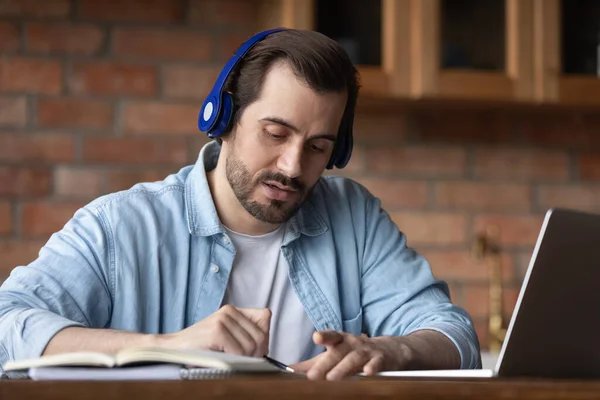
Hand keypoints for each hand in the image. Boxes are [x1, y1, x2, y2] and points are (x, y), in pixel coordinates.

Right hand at [159, 305, 270, 356]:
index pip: (265, 317)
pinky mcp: (217, 331)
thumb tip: (266, 346)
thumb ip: (244, 334)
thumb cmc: (200, 348)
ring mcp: (223, 320)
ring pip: (252, 345)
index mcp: (233, 310)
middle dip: (256, 353)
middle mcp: (229, 311)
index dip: (263, 336)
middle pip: (261, 335)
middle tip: (241, 361)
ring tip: (228, 360)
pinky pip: (239, 351)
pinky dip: (234, 360)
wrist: (172, 349)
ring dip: (244, 359)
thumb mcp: (225, 337)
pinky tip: (221, 358)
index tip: (253, 350)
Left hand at [291, 330, 407, 379]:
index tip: (315, 338)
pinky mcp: (380, 360)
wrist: (389, 351)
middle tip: (313, 375)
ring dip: (343, 367)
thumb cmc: (356, 352)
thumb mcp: (336, 353)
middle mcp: (352, 343)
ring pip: (354, 358)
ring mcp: (367, 351)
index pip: (331, 336)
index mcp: (340, 340)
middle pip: (339, 351)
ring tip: (332, 378)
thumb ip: (314, 362)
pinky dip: (372, 368)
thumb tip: (291, 368)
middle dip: (326, 363)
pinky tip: (367, 373)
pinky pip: (376, 363)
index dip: (324, 336)